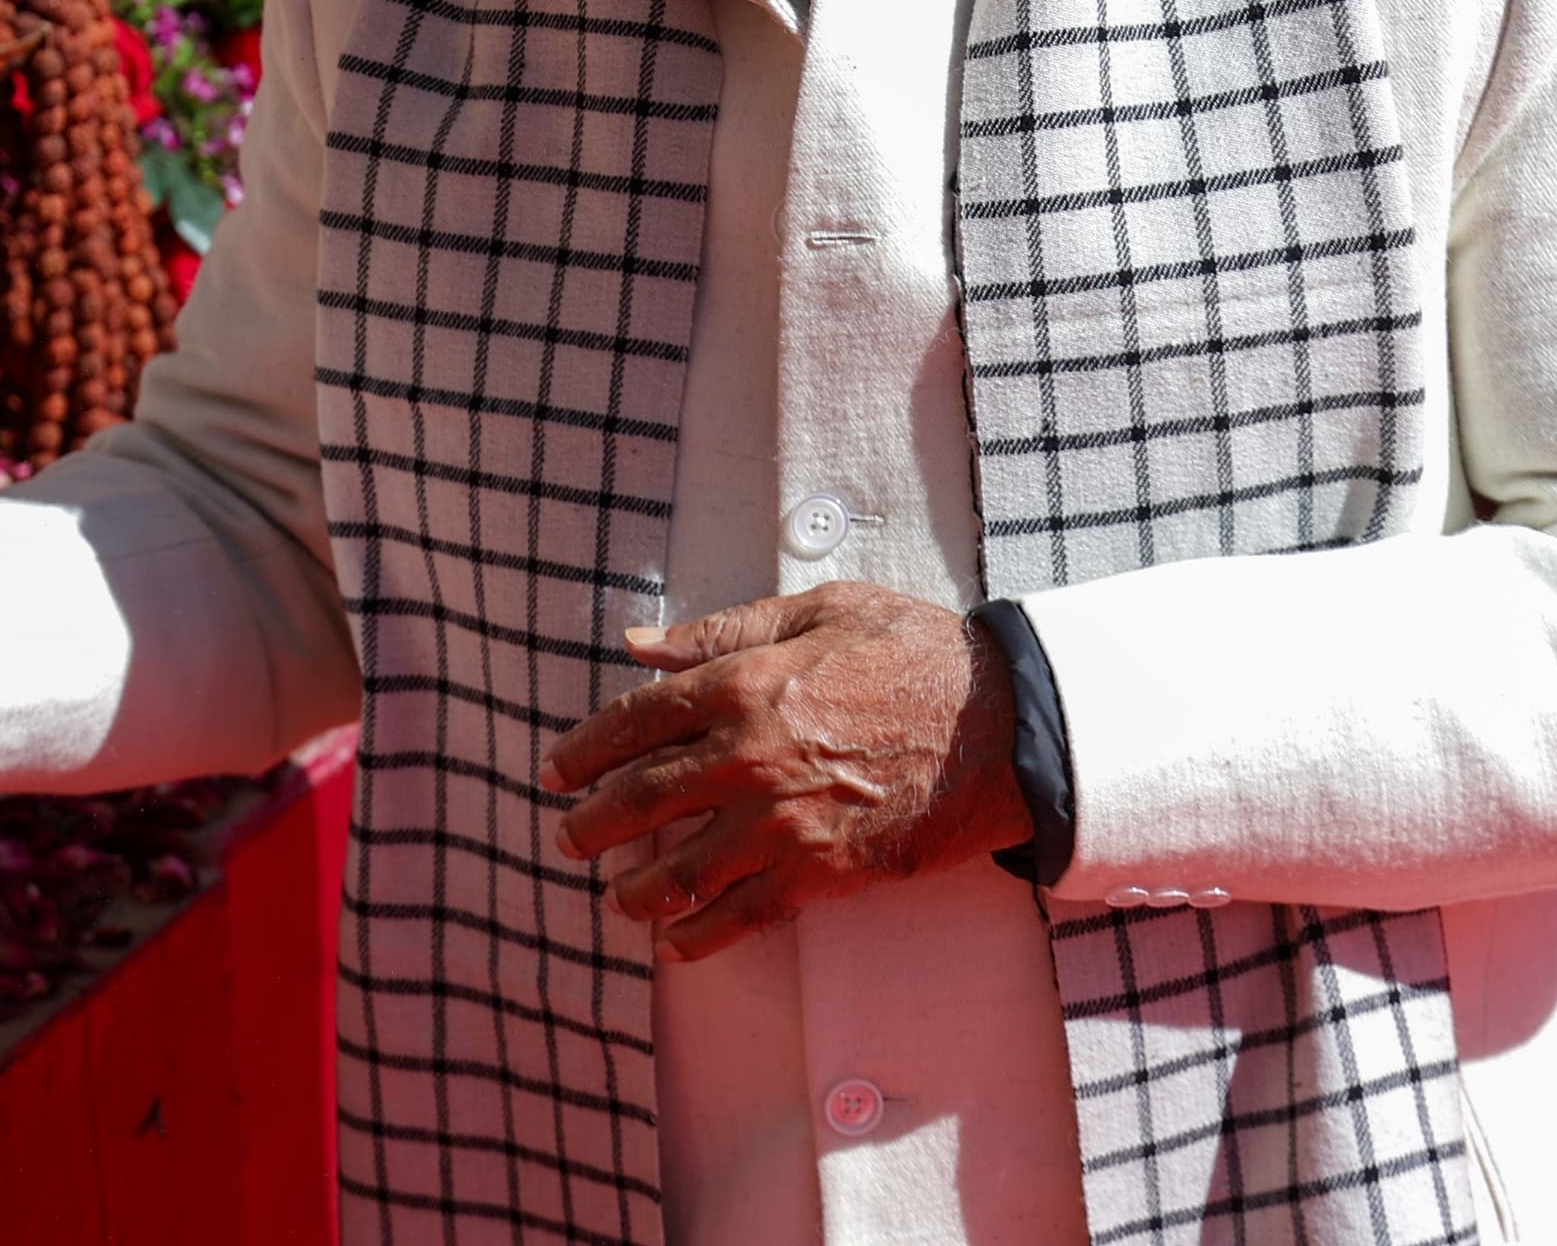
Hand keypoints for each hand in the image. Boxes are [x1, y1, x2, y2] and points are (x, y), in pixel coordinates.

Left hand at [539, 583, 1029, 964]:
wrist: (1000, 725)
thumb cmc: (912, 652)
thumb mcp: (818, 610)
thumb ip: (722, 629)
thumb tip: (638, 644)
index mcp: (744, 681)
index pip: (637, 718)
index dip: (586, 747)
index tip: (556, 768)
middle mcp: (749, 755)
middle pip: (644, 797)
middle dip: (593, 822)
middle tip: (568, 836)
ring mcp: (782, 821)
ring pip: (682, 867)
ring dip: (636, 887)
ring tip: (614, 897)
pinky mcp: (821, 873)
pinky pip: (742, 914)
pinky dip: (700, 935)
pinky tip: (675, 945)